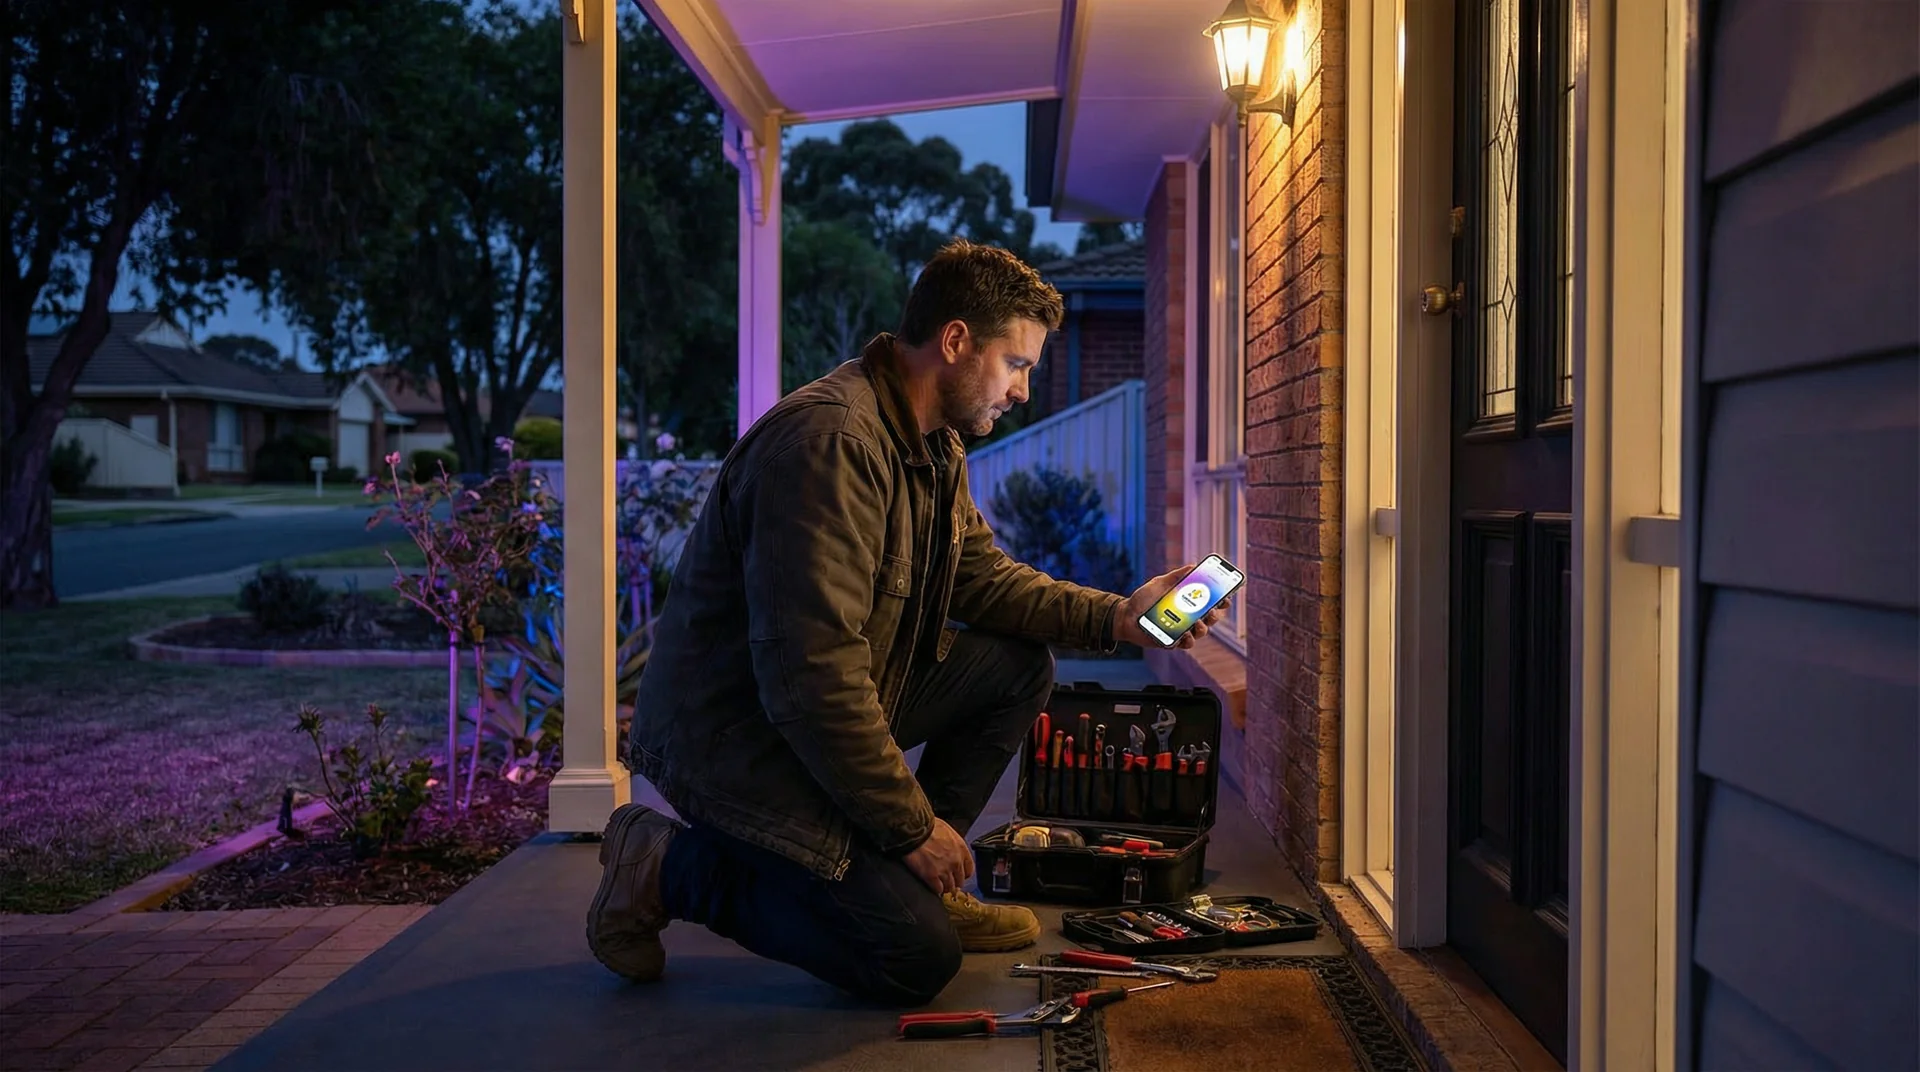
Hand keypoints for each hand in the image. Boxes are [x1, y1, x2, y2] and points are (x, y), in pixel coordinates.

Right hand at [903, 818, 973, 894]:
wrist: (915, 829)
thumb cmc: (928, 826)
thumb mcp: (948, 831)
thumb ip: (952, 844)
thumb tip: (949, 849)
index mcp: (961, 849)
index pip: (969, 869)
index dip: (963, 874)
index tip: (959, 875)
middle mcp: (956, 862)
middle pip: (960, 881)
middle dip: (954, 882)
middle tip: (948, 883)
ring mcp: (944, 871)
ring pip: (950, 888)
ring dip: (945, 888)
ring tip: (940, 888)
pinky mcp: (931, 877)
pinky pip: (938, 890)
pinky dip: (936, 890)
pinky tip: (932, 887)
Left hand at [1112, 563, 1232, 649]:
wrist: (1125, 615)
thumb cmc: (1142, 599)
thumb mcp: (1159, 584)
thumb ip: (1176, 577)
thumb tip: (1192, 566)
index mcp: (1186, 602)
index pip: (1209, 602)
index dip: (1221, 601)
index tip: (1226, 597)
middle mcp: (1187, 617)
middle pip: (1210, 618)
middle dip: (1215, 614)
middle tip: (1212, 610)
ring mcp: (1181, 630)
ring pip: (1201, 632)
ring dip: (1203, 627)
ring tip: (1197, 622)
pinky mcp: (1172, 641)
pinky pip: (1187, 644)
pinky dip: (1189, 639)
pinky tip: (1186, 634)